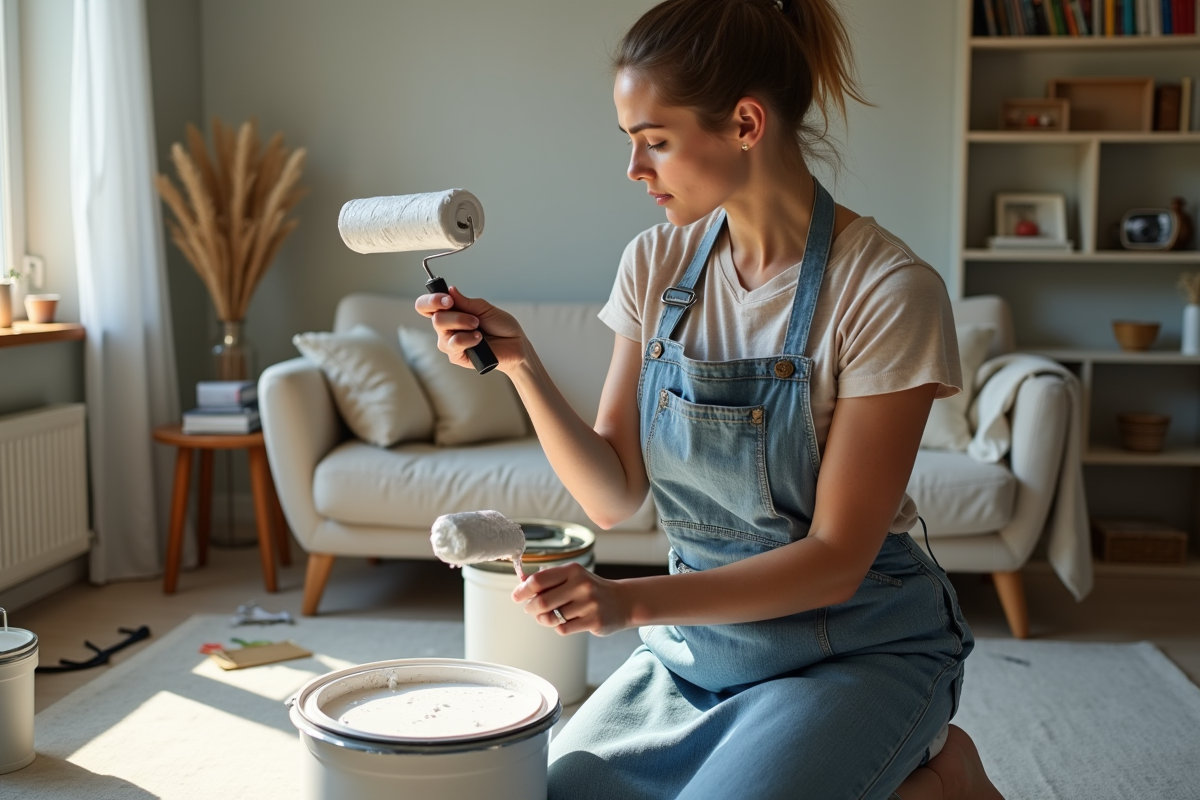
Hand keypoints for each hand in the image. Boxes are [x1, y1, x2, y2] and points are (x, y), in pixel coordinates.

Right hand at [414, 286, 525, 371]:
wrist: (516, 344)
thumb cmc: (501, 326)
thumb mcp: (484, 308)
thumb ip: (465, 302)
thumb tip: (450, 290)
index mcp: (451, 313)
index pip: (427, 306)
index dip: (431, 300)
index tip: (446, 299)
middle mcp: (446, 328)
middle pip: (435, 317)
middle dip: (456, 314)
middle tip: (474, 317)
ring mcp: (450, 342)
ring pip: (442, 329)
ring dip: (462, 323)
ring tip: (478, 327)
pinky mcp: (456, 356)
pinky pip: (454, 344)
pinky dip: (467, 338)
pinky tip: (479, 339)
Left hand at [511, 563, 631, 635]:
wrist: (622, 601)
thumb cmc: (591, 589)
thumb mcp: (572, 577)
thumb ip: (549, 579)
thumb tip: (521, 584)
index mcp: (573, 570)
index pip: (539, 580)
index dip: (523, 590)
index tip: (516, 596)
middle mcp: (581, 585)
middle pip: (542, 602)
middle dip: (531, 608)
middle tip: (530, 609)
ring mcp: (589, 604)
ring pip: (551, 618)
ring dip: (543, 619)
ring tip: (547, 616)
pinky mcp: (593, 621)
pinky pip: (563, 629)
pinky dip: (559, 627)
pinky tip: (566, 621)